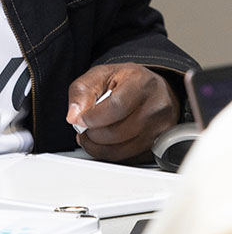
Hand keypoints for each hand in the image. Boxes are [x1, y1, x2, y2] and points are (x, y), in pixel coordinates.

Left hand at [66, 64, 180, 162]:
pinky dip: (110, 154)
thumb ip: (82, 91)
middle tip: (83, 127)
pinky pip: (128, 158)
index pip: (116, 107)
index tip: (79, 119)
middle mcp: (156, 108)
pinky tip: (105, 142)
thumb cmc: (127, 81)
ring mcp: (160, 129)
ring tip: (91, 135)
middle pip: (116, 132)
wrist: (154, 89)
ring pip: (120, 150)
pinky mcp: (159, 146)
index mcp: (141, 84)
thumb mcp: (100, 75)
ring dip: (97, 147)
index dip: (92, 117)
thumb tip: (73, 116)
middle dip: (91, 134)